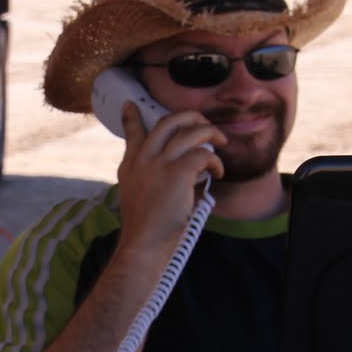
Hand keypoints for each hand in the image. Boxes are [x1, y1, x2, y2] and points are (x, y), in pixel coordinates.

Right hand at [115, 103, 222, 257]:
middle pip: (168, 121)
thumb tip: (189, 171)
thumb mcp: (137, 198)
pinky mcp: (177, 172)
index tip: (131, 105)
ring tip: (221, 142)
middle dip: (192, 117)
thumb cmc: (146, 231)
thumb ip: (152, 179)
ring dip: (211, 133)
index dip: (132, 117)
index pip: (132, 133)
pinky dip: (215, 162)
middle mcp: (142, 159)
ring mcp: (159, 163)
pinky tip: (218, 173)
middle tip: (204, 124)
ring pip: (190, 131)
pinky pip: (204, 154)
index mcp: (130, 166)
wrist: (143, 246)